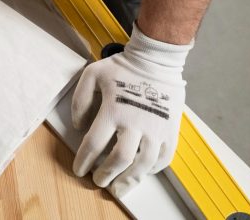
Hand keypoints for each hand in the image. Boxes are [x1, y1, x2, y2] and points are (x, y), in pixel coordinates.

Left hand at [71, 23, 192, 196]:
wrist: (155, 62)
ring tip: (118, 188)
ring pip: (142, 164)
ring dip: (129, 180)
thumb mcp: (91, 75)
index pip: (93, 143)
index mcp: (113, 110)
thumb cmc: (121, 67)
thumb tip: (79, 126)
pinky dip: (151, 170)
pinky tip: (141, 173)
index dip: (84, 160)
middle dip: (106, 174)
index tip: (79, 169)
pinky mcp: (170, 131)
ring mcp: (155, 129)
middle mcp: (135, 123)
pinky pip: (162, 159)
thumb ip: (80, 100)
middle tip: (98, 181)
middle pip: (119, 159)